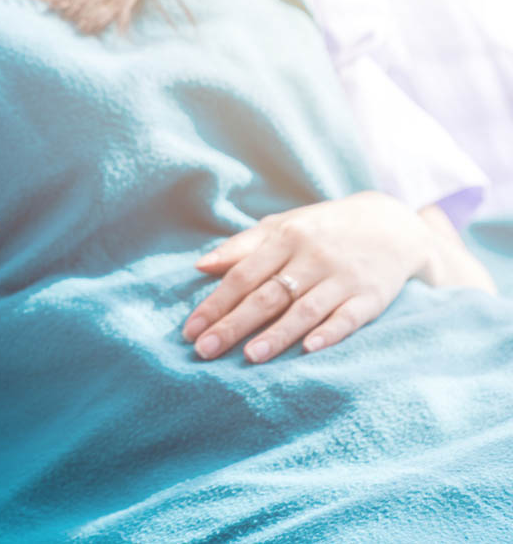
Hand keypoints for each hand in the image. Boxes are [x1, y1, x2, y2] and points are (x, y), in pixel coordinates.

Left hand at [182, 192, 434, 362]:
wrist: (392, 224)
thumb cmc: (322, 229)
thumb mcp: (282, 225)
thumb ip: (242, 246)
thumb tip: (199, 266)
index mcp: (285, 238)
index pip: (242, 276)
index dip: (215, 304)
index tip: (190, 330)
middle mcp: (312, 257)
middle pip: (267, 295)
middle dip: (234, 324)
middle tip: (205, 350)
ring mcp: (343, 277)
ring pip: (304, 309)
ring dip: (277, 334)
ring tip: (250, 357)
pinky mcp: (371, 296)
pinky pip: (348, 317)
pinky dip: (330, 333)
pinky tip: (309, 350)